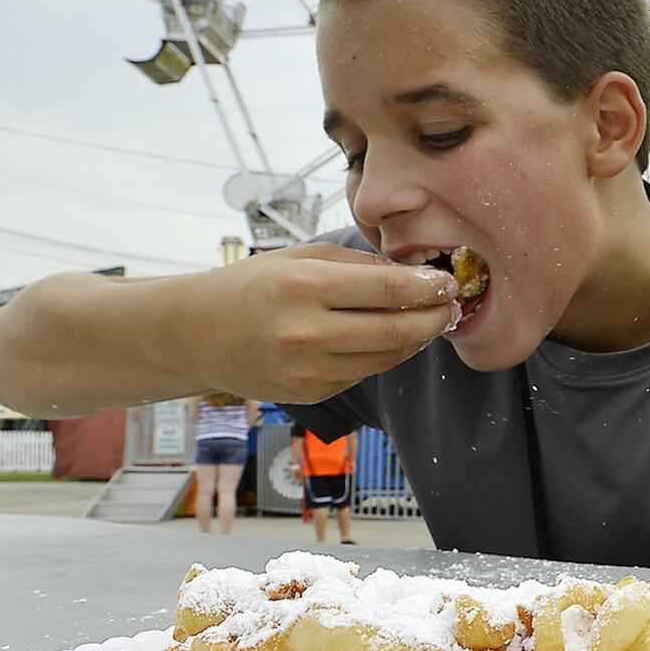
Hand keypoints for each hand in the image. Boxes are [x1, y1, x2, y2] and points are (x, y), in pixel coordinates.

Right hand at [172, 242, 459, 404]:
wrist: (196, 333)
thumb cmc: (253, 285)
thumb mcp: (301, 256)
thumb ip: (359, 264)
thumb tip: (414, 274)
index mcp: (304, 287)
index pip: (389, 290)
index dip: (429, 288)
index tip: (448, 281)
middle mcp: (305, 333)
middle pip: (397, 331)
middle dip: (435, 318)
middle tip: (453, 305)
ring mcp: (307, 371)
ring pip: (386, 359)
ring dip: (416, 341)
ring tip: (430, 322)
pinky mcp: (309, 395)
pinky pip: (364, 374)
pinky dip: (384, 357)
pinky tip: (392, 340)